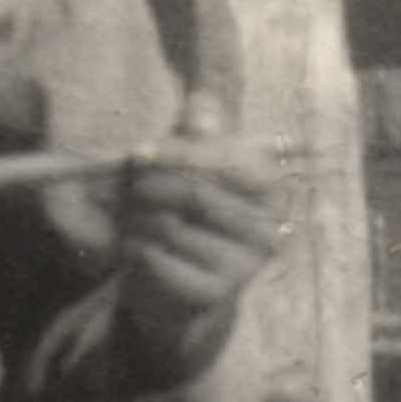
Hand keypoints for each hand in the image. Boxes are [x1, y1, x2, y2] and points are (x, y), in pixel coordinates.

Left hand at [117, 89, 284, 380]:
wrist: (183, 287)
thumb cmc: (192, 218)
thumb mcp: (199, 171)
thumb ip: (201, 137)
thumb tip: (200, 107)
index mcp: (272, 193)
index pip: (225, 164)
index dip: (178, 155)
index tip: (138, 154)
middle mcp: (267, 230)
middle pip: (195, 194)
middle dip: (151, 186)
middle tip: (128, 186)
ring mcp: (242, 267)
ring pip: (171, 226)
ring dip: (137, 217)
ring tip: (129, 215)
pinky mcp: (213, 294)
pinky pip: (158, 257)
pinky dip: (135, 246)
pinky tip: (132, 244)